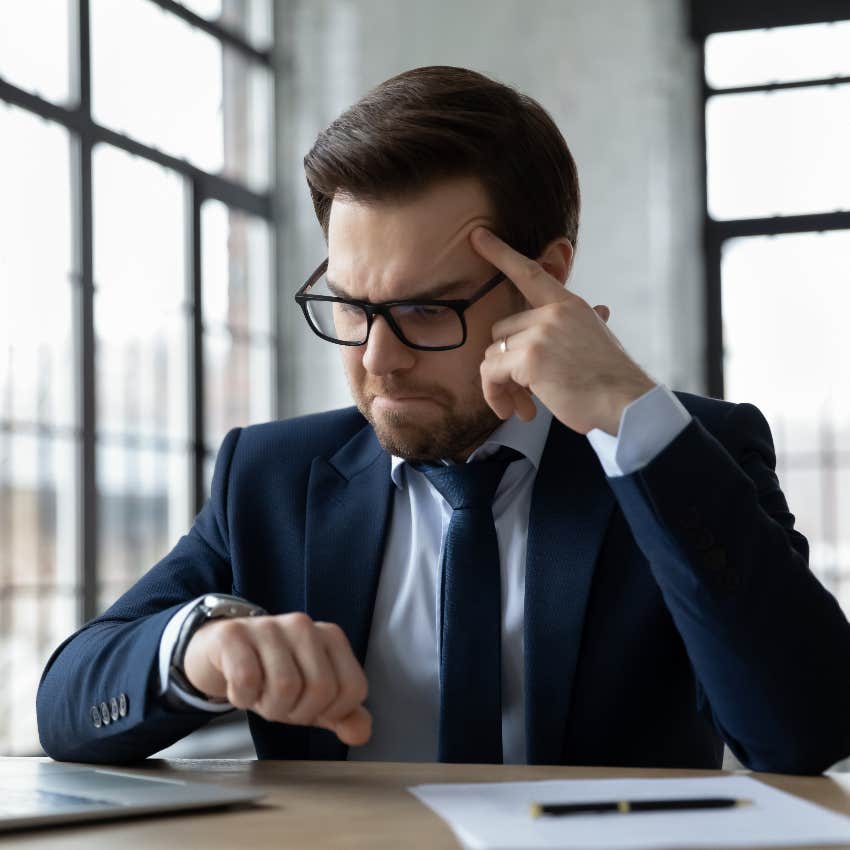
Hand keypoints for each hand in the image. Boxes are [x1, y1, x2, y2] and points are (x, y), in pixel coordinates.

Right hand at [183, 612, 371, 745]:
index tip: (310, 706)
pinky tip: (241, 688)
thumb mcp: (312, 697)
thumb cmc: (272, 675)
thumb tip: (361, 732)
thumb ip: (343, 715)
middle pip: (320, 688)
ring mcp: (269, 626)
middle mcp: (304, 625)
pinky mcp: (234, 634)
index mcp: (331, 637)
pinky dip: (243, 697)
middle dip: (298, 711)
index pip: (353, 688)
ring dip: (269, 707)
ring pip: (285, 685)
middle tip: (281, 704)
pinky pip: (247, 680)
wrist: (221, 653)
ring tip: (261, 695)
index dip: (331, 712)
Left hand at [471, 227, 654, 435]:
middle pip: (501, 330)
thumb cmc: (612, 379)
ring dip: (501, 384)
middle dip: (505, 363)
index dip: (500, 253)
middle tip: (522, 393)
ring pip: (492, 354)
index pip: (529, 272)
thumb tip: (603, 309)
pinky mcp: (529, 358)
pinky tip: (514, 410)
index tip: (476, 235)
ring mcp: (540, 333)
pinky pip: (491, 373)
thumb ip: (583, 323)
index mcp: (569, 305)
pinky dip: (495, 394)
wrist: (626, 403)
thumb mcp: (600, 338)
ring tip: (521, 407)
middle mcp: (553, 313)